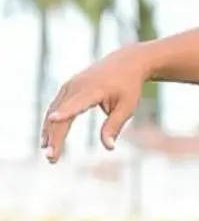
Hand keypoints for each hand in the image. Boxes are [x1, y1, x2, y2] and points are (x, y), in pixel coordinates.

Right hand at [41, 47, 150, 163]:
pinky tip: (47, 139)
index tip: (54, 119)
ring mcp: (70, 86)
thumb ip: (115, 126)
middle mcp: (77, 86)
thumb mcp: (128, 107)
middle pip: (61, 114)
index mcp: (94, 89)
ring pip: (54, 111)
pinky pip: (55, 107)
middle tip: (52, 159)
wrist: (126, 62)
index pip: (77, 103)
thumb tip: (109, 147)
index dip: (66, 112)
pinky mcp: (67, 88)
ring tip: (49, 154)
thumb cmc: (129, 87)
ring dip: (49, 133)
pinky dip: (51, 123)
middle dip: (55, 137)